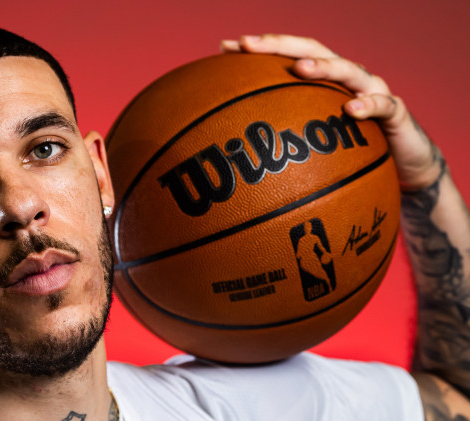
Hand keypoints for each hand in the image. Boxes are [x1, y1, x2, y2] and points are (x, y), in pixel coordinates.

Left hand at [221, 34, 443, 189]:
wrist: (405, 166)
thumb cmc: (353, 152)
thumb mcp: (314, 144)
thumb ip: (284, 138)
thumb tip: (236, 154)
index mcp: (324, 81)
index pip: (289, 55)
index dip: (260, 49)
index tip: (225, 47)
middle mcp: (347, 78)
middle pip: (313, 50)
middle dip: (279, 45)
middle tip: (248, 44)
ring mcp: (373, 91)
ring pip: (348, 70)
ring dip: (322, 67)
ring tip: (298, 69)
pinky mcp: (396, 113)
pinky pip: (383, 105)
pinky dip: (367, 105)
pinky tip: (349, 110)